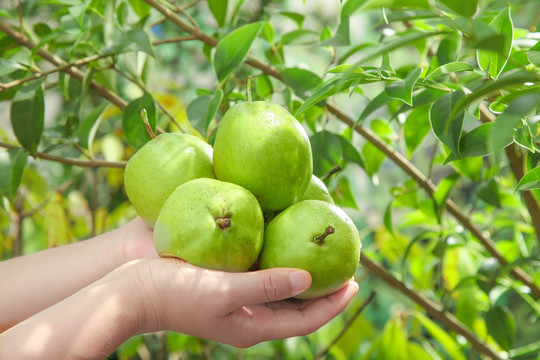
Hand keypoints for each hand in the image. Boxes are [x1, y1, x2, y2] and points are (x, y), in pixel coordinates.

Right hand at [129, 258, 358, 346]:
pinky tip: (284, 243)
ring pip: (282, 291)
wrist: (133, 290)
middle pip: (299, 306)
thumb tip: (309, 278)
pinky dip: (280, 264)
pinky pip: (263, 277)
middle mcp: (250, 318)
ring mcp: (238, 303)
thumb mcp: (225, 290)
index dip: (334, 303)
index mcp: (253, 327)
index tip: (356, 280)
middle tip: (346, 265)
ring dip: (304, 274)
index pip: (307, 320)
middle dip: (325, 289)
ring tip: (322, 254)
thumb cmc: (176, 292)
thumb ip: (267, 285)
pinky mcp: (226, 286)